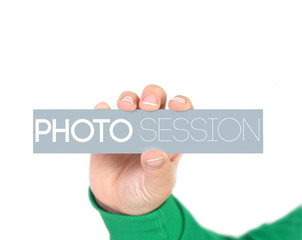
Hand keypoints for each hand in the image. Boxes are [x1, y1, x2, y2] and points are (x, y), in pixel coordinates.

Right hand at [89, 84, 193, 214]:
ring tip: (125, 108)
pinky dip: (103, 109)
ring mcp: (129, 128)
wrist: (119, 203)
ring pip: (131, 101)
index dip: (182, 104)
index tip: (176, 105)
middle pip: (155, 99)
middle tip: (148, 106)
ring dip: (128, 99)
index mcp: (170, 138)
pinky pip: (105, 115)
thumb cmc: (146, 193)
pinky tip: (102, 110)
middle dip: (153, 96)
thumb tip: (154, 155)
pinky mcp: (109, 132)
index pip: (181, 114)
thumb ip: (159, 172)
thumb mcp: (157, 187)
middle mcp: (150, 127)